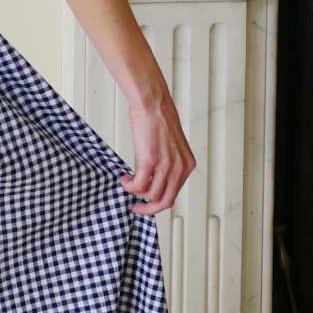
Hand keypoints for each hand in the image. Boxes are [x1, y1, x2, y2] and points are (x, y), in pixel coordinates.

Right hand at [118, 95, 194, 215]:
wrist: (152, 104)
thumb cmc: (158, 119)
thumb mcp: (171, 147)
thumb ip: (168, 164)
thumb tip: (154, 180)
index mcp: (187, 165)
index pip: (174, 194)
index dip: (157, 201)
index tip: (146, 201)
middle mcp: (180, 168)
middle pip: (165, 202)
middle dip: (148, 208)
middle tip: (136, 206)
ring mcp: (166, 166)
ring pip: (150, 196)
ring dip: (135, 193)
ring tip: (128, 183)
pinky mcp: (150, 161)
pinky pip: (138, 186)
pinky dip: (129, 186)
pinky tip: (125, 178)